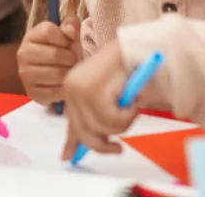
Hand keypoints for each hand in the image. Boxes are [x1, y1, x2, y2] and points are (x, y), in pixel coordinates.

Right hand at [17, 19, 80, 105]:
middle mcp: (23, 54)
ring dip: (69, 74)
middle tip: (73, 61)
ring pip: (57, 74)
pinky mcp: (32, 92)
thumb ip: (71, 25)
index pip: (48, 31)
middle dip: (70, 58)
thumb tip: (70, 30)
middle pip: (55, 54)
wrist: (55, 76)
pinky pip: (56, 91)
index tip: (66, 43)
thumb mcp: (68, 35)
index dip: (64, 37)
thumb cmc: (62, 51)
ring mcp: (25, 74)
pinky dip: (65, 89)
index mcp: (31, 36)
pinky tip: (63, 83)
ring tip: (69, 71)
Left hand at [61, 38, 138, 158]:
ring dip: (124, 123)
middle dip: (104, 145)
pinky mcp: (94, 92)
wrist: (137, 47)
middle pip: (85, 133)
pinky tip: (133, 99)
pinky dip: (129, 114)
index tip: (67, 157)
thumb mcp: (108, 95)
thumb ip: (97, 115)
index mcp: (72, 90)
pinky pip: (114, 120)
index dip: (71, 143)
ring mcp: (80, 90)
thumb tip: (94, 142)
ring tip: (131, 105)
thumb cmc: (126, 68)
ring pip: (103, 129)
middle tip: (119, 149)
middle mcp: (70, 90)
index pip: (71, 123)